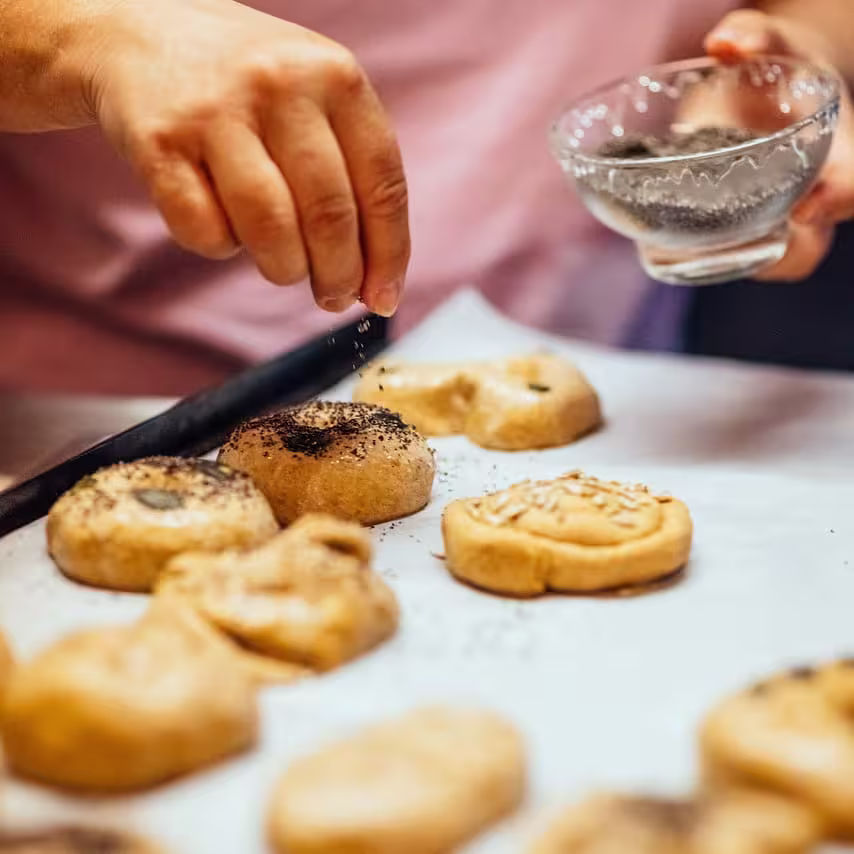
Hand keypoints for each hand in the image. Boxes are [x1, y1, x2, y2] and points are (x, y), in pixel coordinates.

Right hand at [76, 0, 408, 314]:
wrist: (139, 29)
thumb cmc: (248, 87)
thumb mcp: (315, 98)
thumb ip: (352, 172)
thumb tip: (375, 278)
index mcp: (336, 76)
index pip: (383, 185)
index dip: (388, 255)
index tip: (383, 299)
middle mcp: (280, 85)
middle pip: (329, 214)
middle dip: (339, 276)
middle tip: (333, 298)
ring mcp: (215, 111)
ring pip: (271, 229)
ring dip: (285, 270)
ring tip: (284, 269)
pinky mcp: (159, 141)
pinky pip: (205, 230)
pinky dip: (221, 247)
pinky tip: (223, 226)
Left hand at [705, 9, 853, 280]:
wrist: (762, 92)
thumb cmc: (776, 69)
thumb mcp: (772, 45)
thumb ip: (753, 37)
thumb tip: (724, 42)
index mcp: (837, 149)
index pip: (853, 183)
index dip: (840, 198)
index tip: (807, 208)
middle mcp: (810, 192)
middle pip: (810, 247)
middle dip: (780, 254)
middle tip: (730, 243)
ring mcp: (777, 218)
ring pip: (769, 262)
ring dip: (734, 262)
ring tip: (683, 252)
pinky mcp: (740, 229)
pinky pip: (732, 259)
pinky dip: (703, 260)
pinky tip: (663, 248)